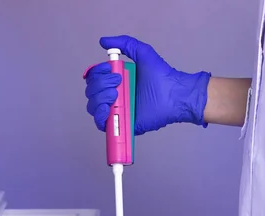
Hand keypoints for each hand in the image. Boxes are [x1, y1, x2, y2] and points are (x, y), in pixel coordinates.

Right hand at [84, 35, 210, 134]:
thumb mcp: (143, 52)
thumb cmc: (162, 76)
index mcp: (116, 81)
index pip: (94, 78)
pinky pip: (101, 124)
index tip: (109, 70)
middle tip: (118, 82)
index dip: (96, 73)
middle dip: (100, 85)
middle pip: (91, 92)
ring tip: (115, 95)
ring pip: (93, 107)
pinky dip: (99, 116)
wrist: (174, 94)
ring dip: (99, 98)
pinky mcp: (122, 124)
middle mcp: (114, 96)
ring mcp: (117, 110)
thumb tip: (103, 41)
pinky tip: (107, 109)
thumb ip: (124, 43)